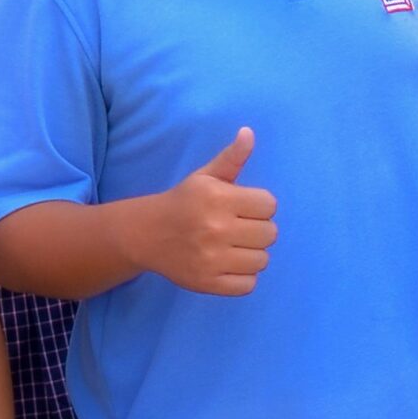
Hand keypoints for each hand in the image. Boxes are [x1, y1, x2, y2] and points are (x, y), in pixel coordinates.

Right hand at [111, 128, 278, 295]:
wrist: (146, 234)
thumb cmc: (185, 201)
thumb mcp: (205, 176)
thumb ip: (232, 158)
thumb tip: (249, 133)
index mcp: (218, 198)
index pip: (270, 205)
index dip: (260, 205)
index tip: (243, 207)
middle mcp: (215, 228)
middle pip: (270, 234)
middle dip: (258, 229)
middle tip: (238, 228)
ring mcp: (211, 259)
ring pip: (262, 261)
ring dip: (252, 254)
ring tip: (233, 246)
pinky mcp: (208, 283)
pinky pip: (249, 285)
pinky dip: (243, 277)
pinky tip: (228, 264)